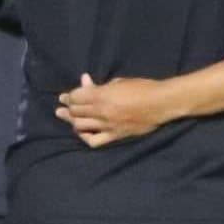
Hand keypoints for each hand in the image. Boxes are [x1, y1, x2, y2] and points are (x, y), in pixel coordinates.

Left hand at [54, 73, 176, 148]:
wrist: (162, 103)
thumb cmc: (143, 88)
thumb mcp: (119, 82)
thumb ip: (101, 86)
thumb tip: (87, 84)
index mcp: (102, 96)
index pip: (76, 97)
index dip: (68, 97)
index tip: (63, 97)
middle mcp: (102, 112)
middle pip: (76, 112)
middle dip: (67, 109)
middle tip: (61, 108)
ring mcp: (108, 125)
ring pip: (81, 126)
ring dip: (72, 122)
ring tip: (68, 119)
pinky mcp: (116, 136)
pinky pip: (95, 141)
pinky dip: (86, 137)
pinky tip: (84, 133)